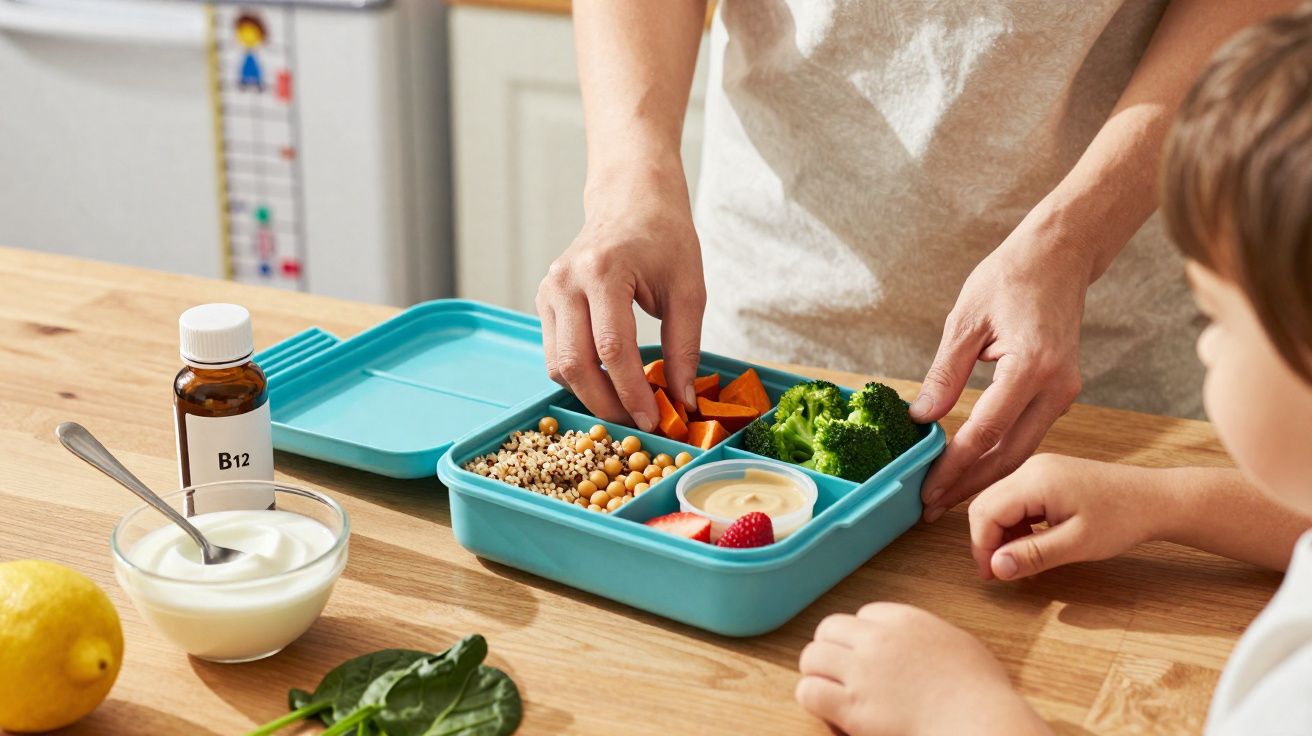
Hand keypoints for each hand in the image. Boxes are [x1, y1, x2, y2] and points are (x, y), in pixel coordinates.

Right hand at [536, 170, 704, 431]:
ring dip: (590, 395)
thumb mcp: (688, 289)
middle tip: (638, 424)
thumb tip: (683, 401)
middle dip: (606, 404)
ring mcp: (549, 290)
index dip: (632, 392)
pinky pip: (554, 353)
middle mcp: (566, 281)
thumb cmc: (664, 237)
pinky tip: (608, 383)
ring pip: (557, 365)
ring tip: (626, 407)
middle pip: (575, 364)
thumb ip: (685, 347)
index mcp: (603, 271)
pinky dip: (579, 376)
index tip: (653, 420)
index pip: (612, 349)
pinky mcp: (544, 300)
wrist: (631, 199)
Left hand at [796, 603, 1047, 735]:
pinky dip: (814, 698)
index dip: (864, 635)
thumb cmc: (982, 694)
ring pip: (812, 656)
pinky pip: (810, 691)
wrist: (981, 723)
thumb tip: (921, 643)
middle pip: (830, 628)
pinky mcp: (853, 707)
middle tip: (841, 670)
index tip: (870, 654)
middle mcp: (878, 640)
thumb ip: (930, 637)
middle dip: (832, 648)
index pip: (864, 614)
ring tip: (830, 689)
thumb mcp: (959, 646)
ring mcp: (863, 672)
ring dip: (818, 672)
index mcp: (906, 621)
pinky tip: (829, 710)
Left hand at [915, 214, 1092, 521]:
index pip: (985, 432)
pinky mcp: (1063, 392)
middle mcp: (1056, 387)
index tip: (926, 489)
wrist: (1059, 257)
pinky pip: (1030, 434)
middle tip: (931, 508)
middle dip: (969, 485)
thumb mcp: (965, 321)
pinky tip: (973, 468)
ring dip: (985, 477)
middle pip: (1009, 454)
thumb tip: (920, 419)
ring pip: (1023, 451)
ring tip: (947, 497)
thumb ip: (944, 373)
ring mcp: (1066, 392)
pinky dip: (1001, 455)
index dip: (953, 466)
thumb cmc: (1010, 278)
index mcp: (1031, 367)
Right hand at [968, 454, 1162, 579]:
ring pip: (998, 501)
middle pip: (985, 504)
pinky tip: (1032, 542)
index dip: (982, 547)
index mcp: (1035, 480)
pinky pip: (1016, 498)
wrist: (1156, 498)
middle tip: (999, 571)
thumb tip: (996, 568)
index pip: (985, 512)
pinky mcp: (1047, 475)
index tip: (992, 575)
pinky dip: (1015, 523)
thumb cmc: (1123, 518)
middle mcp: (1031, 467)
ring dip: (1000, 532)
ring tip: (1018, 559)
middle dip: (987, 540)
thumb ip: (1033, 555)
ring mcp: (1039, 468)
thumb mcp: (1077, 544)